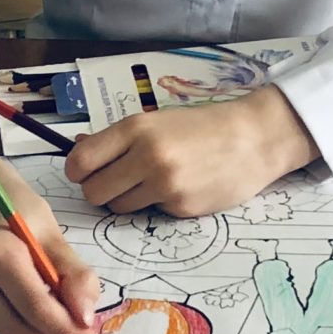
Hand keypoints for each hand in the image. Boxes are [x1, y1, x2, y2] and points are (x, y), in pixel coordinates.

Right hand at [0, 156, 103, 333]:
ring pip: (9, 333)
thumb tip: (86, 318)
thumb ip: (73, 274)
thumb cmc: (14, 207)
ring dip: (39, 331)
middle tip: (81, 328)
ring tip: (58, 308)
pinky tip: (32, 299)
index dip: (67, 329)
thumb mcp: (51, 231)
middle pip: (19, 329)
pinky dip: (23, 322)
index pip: (36, 307)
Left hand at [65, 87, 317, 216]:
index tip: (86, 172)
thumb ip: (118, 139)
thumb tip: (77, 149)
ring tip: (153, 182)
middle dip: (100, 190)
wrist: (254, 138)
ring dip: (128, 199)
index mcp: (135, 129)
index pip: (80, 162)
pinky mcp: (181, 207)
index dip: (77, 172)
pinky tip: (181, 186)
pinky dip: (159, 204)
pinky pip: (152, 212)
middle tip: (118, 181)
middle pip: (94, 192)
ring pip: (119, 207)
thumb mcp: (157, 121)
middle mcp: (146, 156)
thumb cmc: (203, 127)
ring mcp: (165, 184)